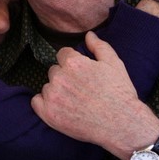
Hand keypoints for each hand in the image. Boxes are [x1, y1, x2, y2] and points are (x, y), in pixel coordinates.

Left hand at [31, 33, 158, 159]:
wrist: (122, 125)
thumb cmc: (119, 93)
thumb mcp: (114, 63)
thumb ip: (98, 46)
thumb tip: (88, 34)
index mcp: (73, 63)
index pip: (62, 54)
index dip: (72, 62)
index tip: (81, 73)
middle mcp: (60, 77)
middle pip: (54, 70)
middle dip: (65, 76)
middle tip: (80, 88)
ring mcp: (53, 96)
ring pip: (48, 86)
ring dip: (57, 90)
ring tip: (74, 101)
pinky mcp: (49, 114)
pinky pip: (36, 102)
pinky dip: (45, 104)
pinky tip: (59, 107)